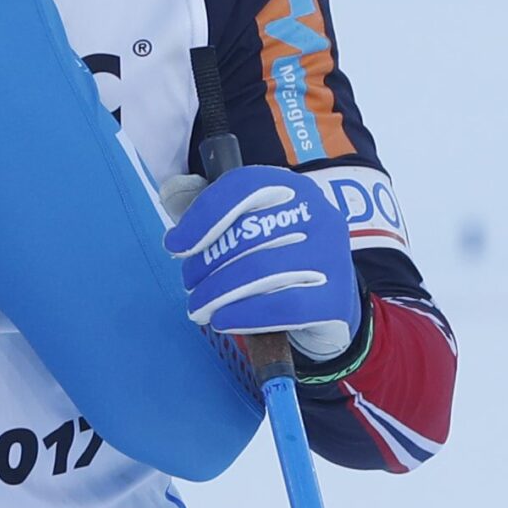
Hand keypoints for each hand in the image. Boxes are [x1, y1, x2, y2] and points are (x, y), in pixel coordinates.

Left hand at [160, 165, 359, 361]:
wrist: (324, 306)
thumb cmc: (273, 260)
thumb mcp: (243, 229)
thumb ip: (205, 209)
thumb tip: (171, 193)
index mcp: (291, 188)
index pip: (242, 186)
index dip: (202, 215)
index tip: (176, 246)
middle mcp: (318, 214)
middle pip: (248, 233)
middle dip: (207, 264)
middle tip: (190, 285)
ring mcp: (331, 257)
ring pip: (262, 271)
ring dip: (218, 292)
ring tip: (199, 307)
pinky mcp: (336, 299)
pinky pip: (285, 306)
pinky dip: (246, 315)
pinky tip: (222, 321)